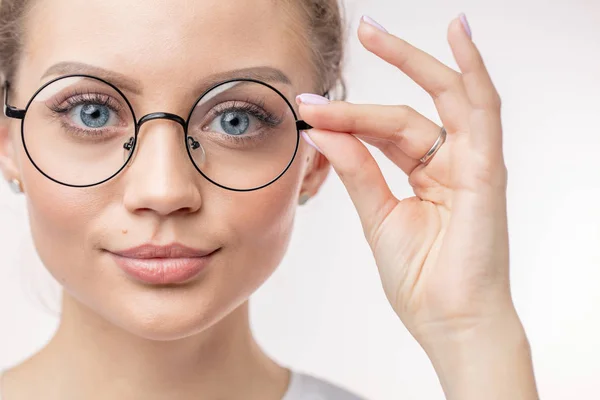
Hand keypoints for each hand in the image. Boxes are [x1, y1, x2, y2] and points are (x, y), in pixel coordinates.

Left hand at [298, 16, 514, 347]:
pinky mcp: (486, 171)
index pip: (387, 130)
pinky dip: (471, 72)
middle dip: (388, 67)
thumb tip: (322, 130)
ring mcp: (473, 164)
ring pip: (445, 98)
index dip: (350, 116)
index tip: (310, 107)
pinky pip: (483, 111)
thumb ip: (356, 169)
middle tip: (361, 33)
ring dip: (415, 61)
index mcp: (428, 176)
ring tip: (378, 33)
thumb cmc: (420, 279)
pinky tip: (457, 37)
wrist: (449, 324)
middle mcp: (452, 164)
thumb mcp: (378, 216)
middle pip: (416, 105)